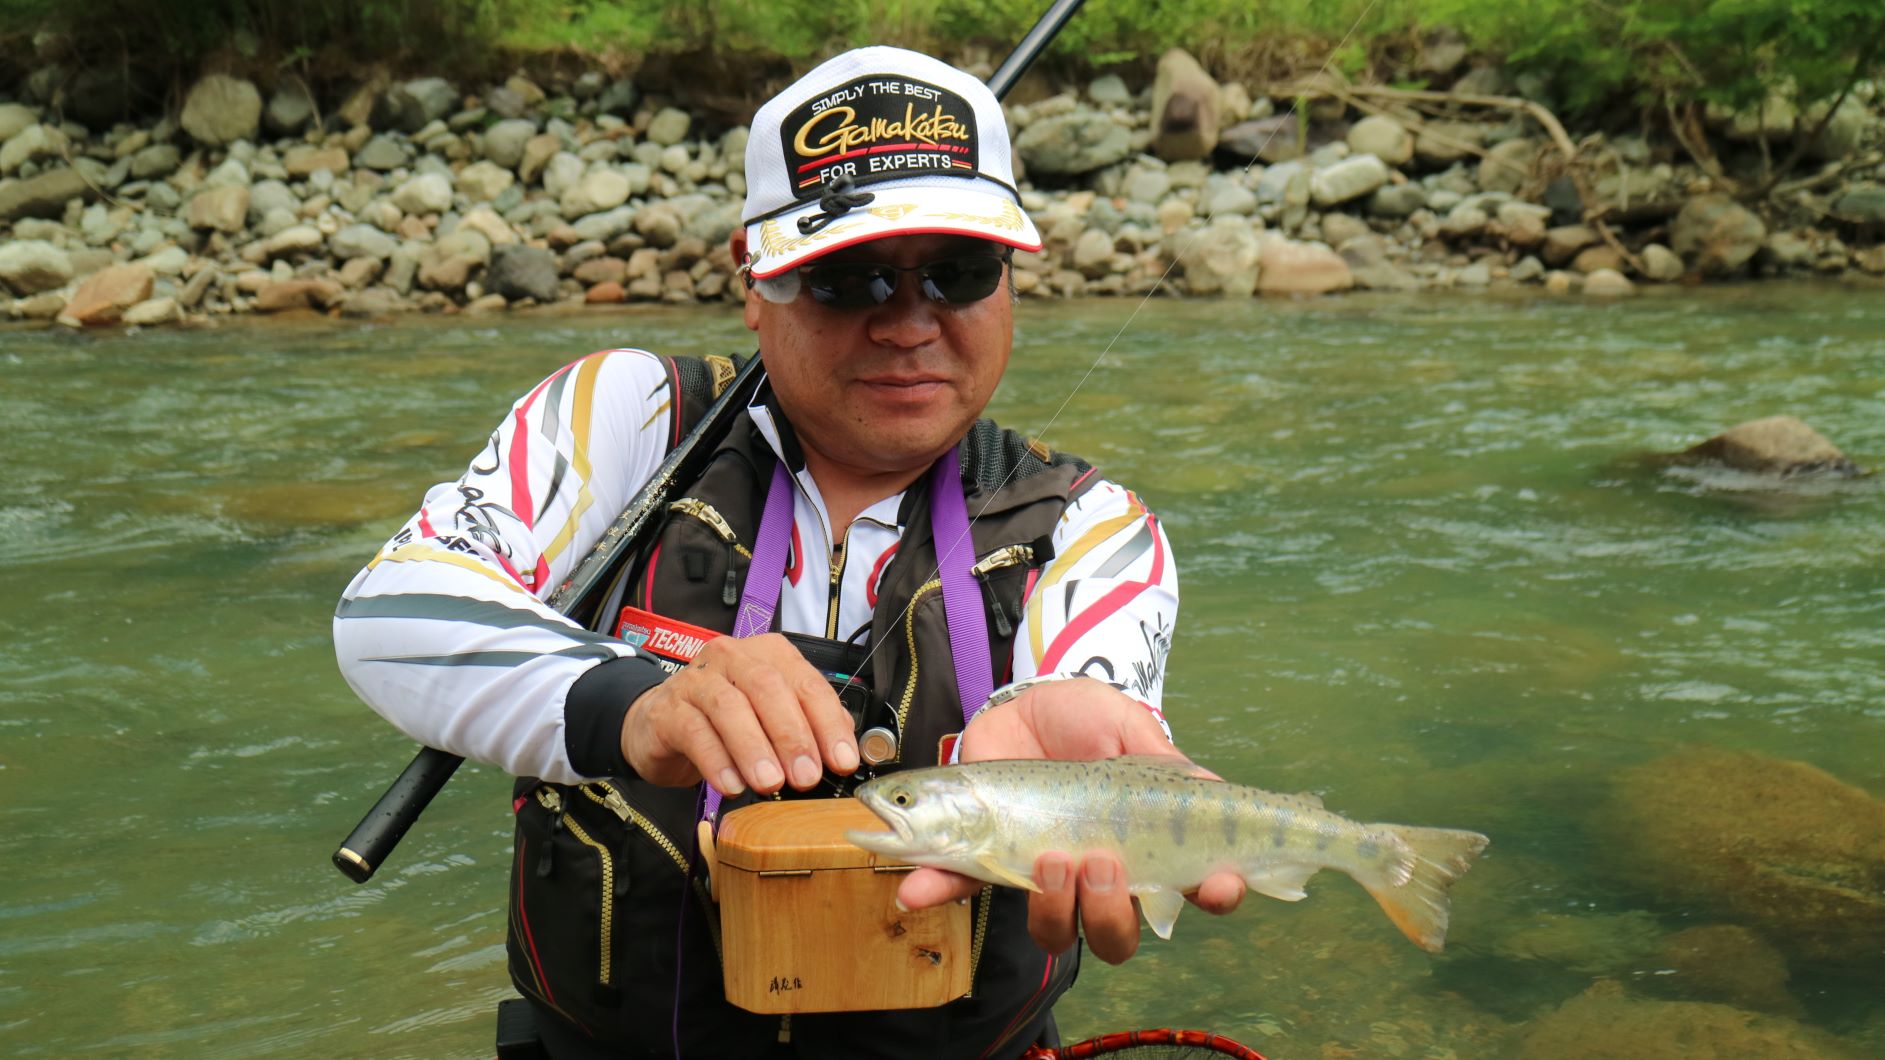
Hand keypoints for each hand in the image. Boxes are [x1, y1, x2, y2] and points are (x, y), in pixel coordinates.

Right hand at [619, 633, 858, 795]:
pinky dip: (717, 761)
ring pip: (729, 707)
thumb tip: (844, 751)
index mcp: (769, 654)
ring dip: (755, 748)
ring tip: (770, 783)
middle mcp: (733, 658)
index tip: (842, 761)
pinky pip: (694, 732)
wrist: (661, 725)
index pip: (806, 683)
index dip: (827, 723)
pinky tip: (732, 785)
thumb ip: (807, 726)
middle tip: (806, 777)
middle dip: (792, 735)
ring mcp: (696, 679)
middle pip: (768, 688)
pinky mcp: (667, 709)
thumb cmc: (724, 721)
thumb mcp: (770, 718)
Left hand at [894, 678, 1246, 962]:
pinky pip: (959, 890)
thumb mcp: (1126, 726)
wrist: (1019, 701)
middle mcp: (1098, 876)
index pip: (1190, 891)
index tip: (1214, 886)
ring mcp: (1041, 875)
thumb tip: (1207, 788)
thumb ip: (1163, 757)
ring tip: (1048, 862)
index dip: (1210, 899)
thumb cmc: (1084, 718)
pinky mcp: (985, 860)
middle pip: (1117, 934)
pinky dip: (935, 892)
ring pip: (1055, 931)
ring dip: (1053, 910)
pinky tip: (915, 890)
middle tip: (1101, 863)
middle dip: (1113, 914)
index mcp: (1145, 847)